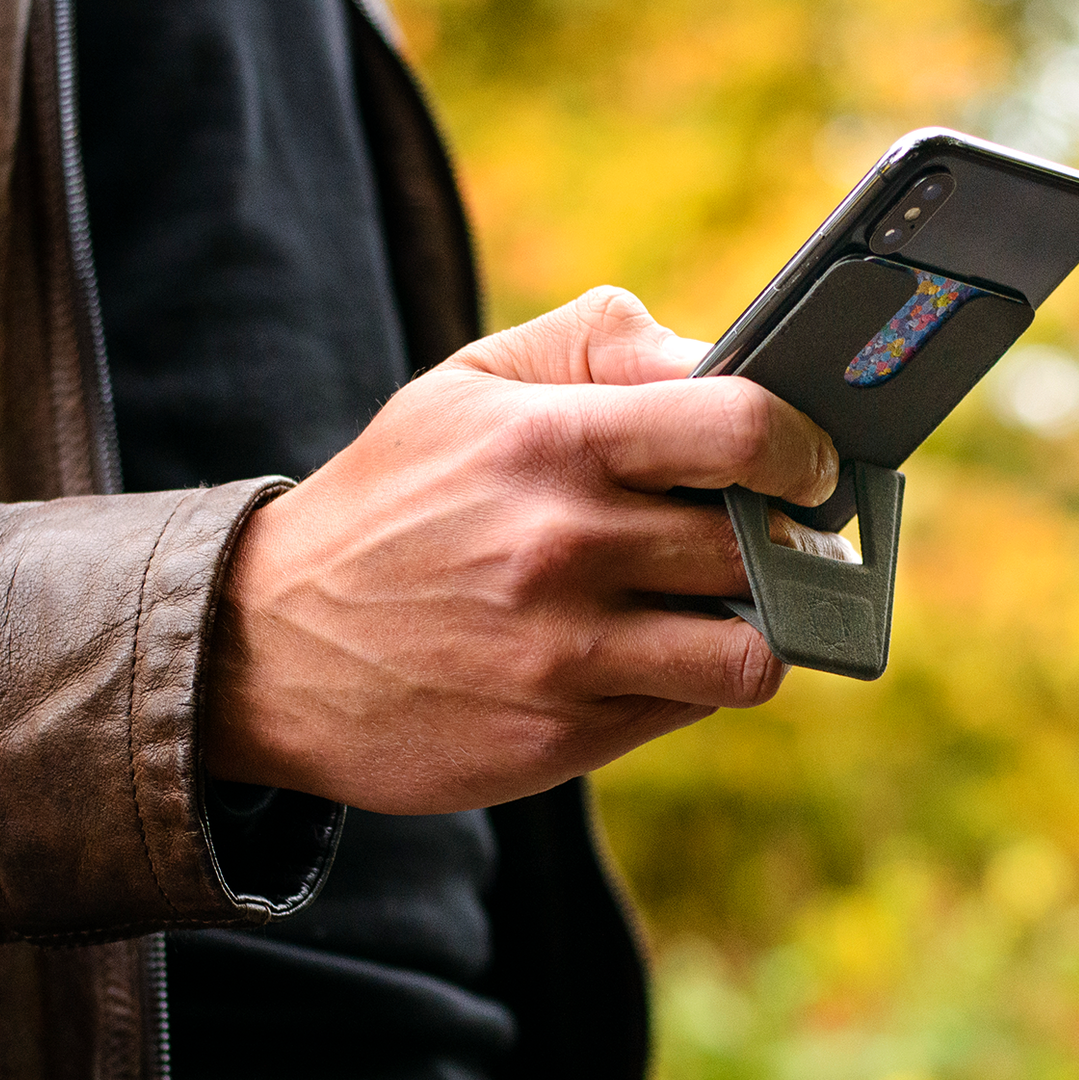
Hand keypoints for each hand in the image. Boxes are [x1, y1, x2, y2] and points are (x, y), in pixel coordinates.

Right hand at [202, 287, 851, 812]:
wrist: (269, 648)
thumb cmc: (390, 502)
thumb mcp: (467, 384)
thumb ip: (598, 343)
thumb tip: (717, 358)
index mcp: (548, 444)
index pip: (741, 429)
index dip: (803, 446)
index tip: (809, 463)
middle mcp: (563, 551)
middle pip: (759, 547)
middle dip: (781, 540)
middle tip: (766, 534)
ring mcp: (565, 656)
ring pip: (750, 652)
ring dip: (755, 626)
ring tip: (718, 603)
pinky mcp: (561, 736)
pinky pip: (689, 706)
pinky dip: (690, 676)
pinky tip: (645, 649)